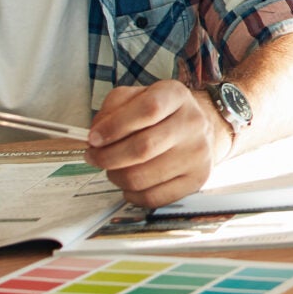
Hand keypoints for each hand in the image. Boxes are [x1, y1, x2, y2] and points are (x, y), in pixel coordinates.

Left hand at [88, 82, 234, 209]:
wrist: (199, 130)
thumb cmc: (161, 115)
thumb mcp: (137, 97)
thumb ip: (112, 109)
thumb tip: (95, 136)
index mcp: (176, 96)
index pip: (148, 110)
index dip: (114, 126)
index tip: (93, 139)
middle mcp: (192, 123)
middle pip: (143, 147)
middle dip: (107, 157)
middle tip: (94, 157)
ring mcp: (197, 154)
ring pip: (142, 177)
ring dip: (117, 176)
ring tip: (114, 169)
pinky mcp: (196, 179)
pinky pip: (153, 198)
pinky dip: (132, 195)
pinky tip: (129, 184)